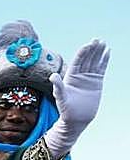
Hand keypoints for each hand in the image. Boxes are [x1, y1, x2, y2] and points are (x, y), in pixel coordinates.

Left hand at [45, 40, 109, 158]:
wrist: (77, 119)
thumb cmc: (66, 109)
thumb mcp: (60, 97)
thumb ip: (57, 86)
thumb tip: (52, 76)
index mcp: (70, 77)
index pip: (77, 61)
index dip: (82, 53)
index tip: (88, 45)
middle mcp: (79, 75)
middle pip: (86, 59)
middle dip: (91, 50)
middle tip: (97, 40)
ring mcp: (89, 78)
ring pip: (94, 62)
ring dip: (99, 52)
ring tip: (103, 43)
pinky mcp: (97, 81)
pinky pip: (101, 68)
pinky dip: (104, 60)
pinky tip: (108, 52)